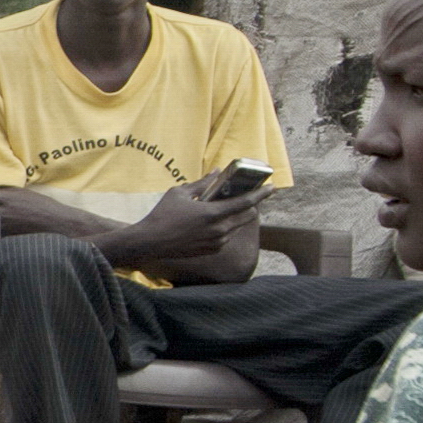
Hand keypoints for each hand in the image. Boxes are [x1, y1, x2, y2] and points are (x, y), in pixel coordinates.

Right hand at [112, 179, 258, 269]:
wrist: (151, 242)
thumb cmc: (162, 215)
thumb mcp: (180, 193)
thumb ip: (201, 184)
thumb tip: (216, 173)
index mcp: (213, 213)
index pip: (246, 202)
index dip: (261, 194)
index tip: (271, 187)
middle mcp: (220, 229)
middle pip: (248, 216)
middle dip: (252, 205)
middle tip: (248, 196)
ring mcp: (217, 242)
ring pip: (237, 226)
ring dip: (237, 217)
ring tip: (226, 208)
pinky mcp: (212, 250)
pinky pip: (226, 237)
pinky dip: (225, 228)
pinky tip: (214, 223)